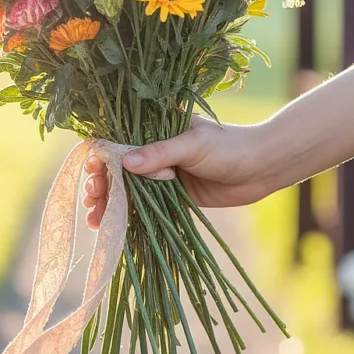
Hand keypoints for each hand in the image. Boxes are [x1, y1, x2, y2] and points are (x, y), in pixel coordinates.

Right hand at [82, 114, 273, 229]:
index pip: (119, 139)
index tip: (91, 170)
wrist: (262, 168)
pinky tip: (111, 226)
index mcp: (156, 127)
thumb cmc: (229, 147)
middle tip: (92, 199)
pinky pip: (144, 205)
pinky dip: (128, 215)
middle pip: (118, 167)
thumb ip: (160, 153)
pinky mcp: (172, 195)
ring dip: (110, 203)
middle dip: (101, 183)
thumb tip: (123, 163)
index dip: (101, 155)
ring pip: (128, 189)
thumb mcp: (192, 145)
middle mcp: (155, 150)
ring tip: (95, 219)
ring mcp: (163, 174)